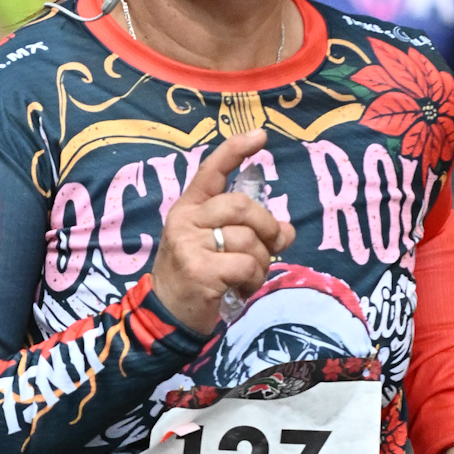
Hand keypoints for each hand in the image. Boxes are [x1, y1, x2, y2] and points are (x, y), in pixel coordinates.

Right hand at [151, 129, 294, 334]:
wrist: (166, 317)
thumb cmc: (195, 277)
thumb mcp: (217, 247)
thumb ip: (248, 231)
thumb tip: (287, 230)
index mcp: (188, 208)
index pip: (210, 171)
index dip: (235, 151)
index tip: (260, 136)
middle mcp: (185, 220)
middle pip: (240, 206)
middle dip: (266, 226)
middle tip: (272, 246)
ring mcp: (189, 245)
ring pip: (248, 240)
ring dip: (261, 262)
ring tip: (247, 277)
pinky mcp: (199, 270)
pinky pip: (246, 265)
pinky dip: (253, 280)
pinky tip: (242, 289)